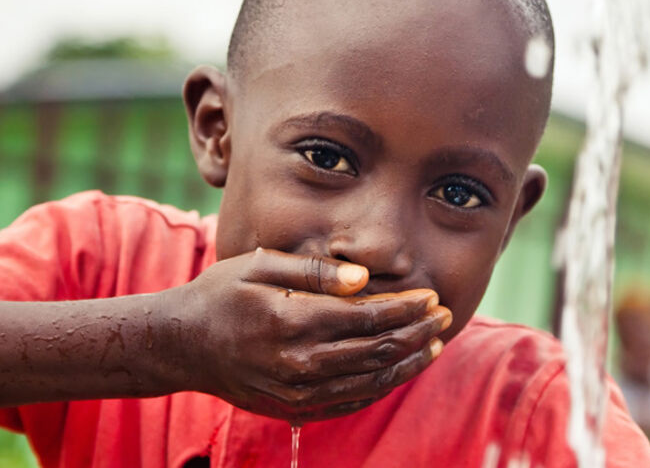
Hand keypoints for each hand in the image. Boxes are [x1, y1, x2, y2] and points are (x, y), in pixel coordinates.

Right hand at [164, 248, 451, 421]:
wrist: (182, 344)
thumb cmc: (221, 294)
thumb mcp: (259, 265)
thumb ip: (314, 272)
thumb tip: (363, 279)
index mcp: (294, 321)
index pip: (369, 317)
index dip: (406, 308)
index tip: (431, 296)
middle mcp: (300, 363)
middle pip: (378, 349)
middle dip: (417, 333)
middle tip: (443, 316)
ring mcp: (298, 392)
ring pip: (370, 380)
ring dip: (407, 363)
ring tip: (433, 345)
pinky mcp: (294, 408)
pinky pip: (350, 401)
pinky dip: (380, 386)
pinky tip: (398, 371)